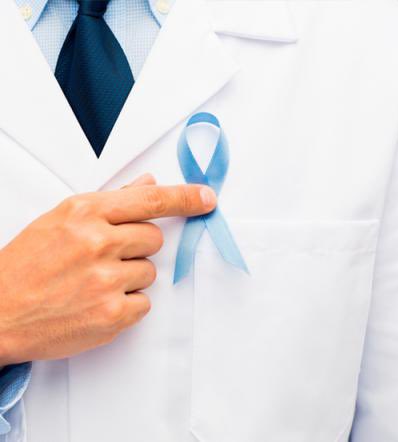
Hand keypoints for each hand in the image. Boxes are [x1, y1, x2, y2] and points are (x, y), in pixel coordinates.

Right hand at [0, 174, 216, 365]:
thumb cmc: (24, 267)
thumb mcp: (58, 221)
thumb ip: (109, 202)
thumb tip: (147, 183)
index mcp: (84, 213)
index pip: (150, 200)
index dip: (185, 198)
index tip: (206, 198)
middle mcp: (97, 242)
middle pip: (154, 239)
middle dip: (138, 248)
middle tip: (103, 259)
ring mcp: (106, 280)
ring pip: (150, 272)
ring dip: (129, 279)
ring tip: (91, 283)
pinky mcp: (112, 314)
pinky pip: (144, 304)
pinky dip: (126, 306)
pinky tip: (94, 304)